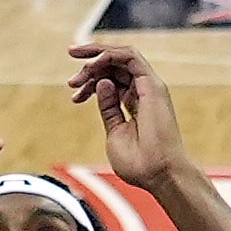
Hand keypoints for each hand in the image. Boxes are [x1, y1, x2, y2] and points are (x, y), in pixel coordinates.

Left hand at [69, 42, 187, 188]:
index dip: (90, 83)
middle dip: (89, 69)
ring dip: (96, 57)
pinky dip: (108, 56)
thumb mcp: (114, 131)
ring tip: (79, 72)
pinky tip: (92, 66)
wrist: (158, 174)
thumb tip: (100, 85)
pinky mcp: (152, 85)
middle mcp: (144, 92)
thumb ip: (108, 107)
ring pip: (121, 57)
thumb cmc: (140, 164)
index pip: (111, 81)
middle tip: (72, 82)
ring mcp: (149, 87)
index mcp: (135, 105)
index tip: (75, 95)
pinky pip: (130, 57)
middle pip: (114, 67)